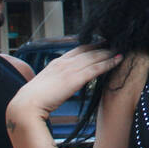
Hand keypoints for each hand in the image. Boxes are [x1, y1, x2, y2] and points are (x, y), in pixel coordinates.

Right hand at [6, 45, 121, 127]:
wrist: (27, 105)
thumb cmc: (33, 100)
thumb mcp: (45, 86)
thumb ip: (55, 82)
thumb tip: (59, 85)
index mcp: (56, 63)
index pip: (76, 50)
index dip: (90, 45)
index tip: (100, 42)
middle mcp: (64, 62)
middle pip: (88, 50)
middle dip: (102, 46)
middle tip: (115, 42)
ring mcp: (70, 69)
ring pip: (94, 57)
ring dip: (109, 52)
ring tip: (121, 49)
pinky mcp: (75, 78)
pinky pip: (97, 68)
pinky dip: (109, 63)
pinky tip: (118, 60)